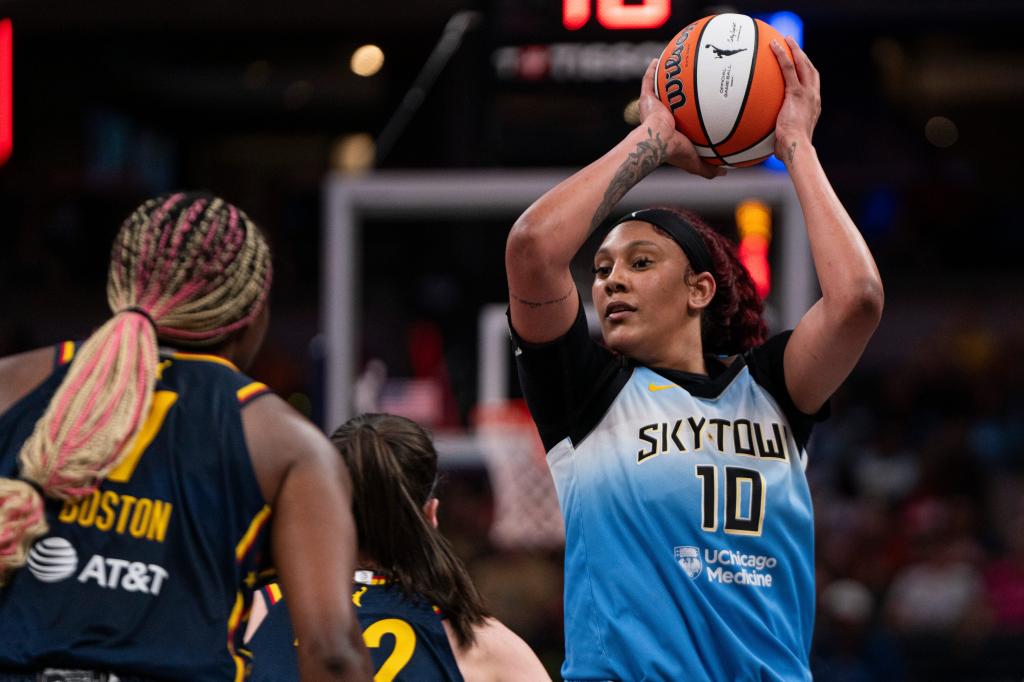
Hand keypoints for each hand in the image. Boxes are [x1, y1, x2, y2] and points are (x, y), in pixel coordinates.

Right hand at [638, 59, 723, 178]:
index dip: (688, 111)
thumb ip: (710, 168)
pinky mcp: (646, 100)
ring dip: (663, 78)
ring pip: (658, 89)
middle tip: (687, 81)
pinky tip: (657, 59)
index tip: (698, 104)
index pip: (681, 119)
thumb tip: (725, 172)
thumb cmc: (675, 152)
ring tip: (672, 64)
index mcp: (671, 130)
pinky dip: (651, 71)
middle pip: (670, 100)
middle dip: (676, 91)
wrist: (658, 142)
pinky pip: (648, 82)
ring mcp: (652, 108)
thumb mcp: (697, 162)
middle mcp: (661, 117)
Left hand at [770, 37, 820, 164]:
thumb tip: (764, 141)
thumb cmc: (790, 150)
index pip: (812, 85)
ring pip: (803, 65)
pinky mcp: (796, 93)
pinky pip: (789, 69)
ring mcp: (807, 94)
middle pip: (811, 70)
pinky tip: (774, 46)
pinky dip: (782, 56)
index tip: (801, 66)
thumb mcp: (785, 139)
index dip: (808, 73)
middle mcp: (814, 97)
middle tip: (794, 46)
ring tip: (785, 40)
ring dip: (795, 50)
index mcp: (813, 107)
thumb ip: (779, 134)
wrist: (796, 148)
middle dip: (804, 56)